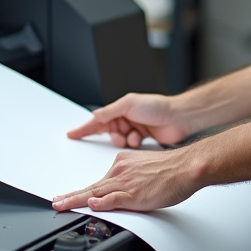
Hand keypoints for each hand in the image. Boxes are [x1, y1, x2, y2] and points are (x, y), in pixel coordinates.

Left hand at [52, 147, 204, 211]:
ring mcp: (127, 183)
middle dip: (71, 196)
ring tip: (61, 205)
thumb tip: (120, 191)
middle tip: (55, 201)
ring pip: (96, 193)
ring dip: (76, 199)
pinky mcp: (135, 194)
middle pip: (91, 187)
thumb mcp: (144, 168)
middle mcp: (121, 171)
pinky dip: (102, 202)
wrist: (187, 167)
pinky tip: (91, 205)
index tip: (68, 196)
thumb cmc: (172, 170)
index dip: (82, 191)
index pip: (98, 181)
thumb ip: (129, 178)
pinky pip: (114, 199)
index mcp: (122, 163)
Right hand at [67, 93, 190, 147]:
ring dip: (124, 140)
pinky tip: (141, 139)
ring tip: (134, 135)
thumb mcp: (130, 104)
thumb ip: (110, 111)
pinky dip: (133, 143)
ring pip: (119, 141)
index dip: (84, 128)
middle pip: (108, 131)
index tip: (72, 134)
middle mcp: (126, 118)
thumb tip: (95, 116)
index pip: (97, 120)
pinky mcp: (142, 139)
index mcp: (120, 109)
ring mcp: (134, 129)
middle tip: (120, 134)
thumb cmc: (157, 107)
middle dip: (113, 135)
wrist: (178, 118)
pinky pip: (130, 145)